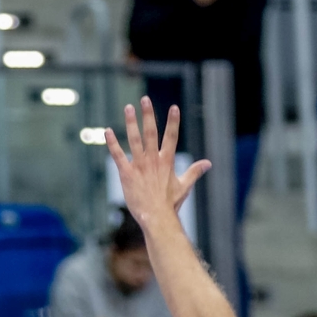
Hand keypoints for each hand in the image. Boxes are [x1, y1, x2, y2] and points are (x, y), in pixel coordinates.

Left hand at [106, 99, 210, 229]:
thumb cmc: (170, 204)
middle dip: (148, 115)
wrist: (157, 217)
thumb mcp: (184, 186)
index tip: (174, 107)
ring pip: (135, 140)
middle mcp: (153, 160)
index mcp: (167, 161)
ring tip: (128, 108)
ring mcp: (140, 166)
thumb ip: (195, 172)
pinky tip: (107, 131)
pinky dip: (112, 143)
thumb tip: (208, 163)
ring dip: (131, 123)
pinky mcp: (127, 174)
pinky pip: (118, 156)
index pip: (172, 137)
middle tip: (145, 99)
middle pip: (151, 133)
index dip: (173, 122)